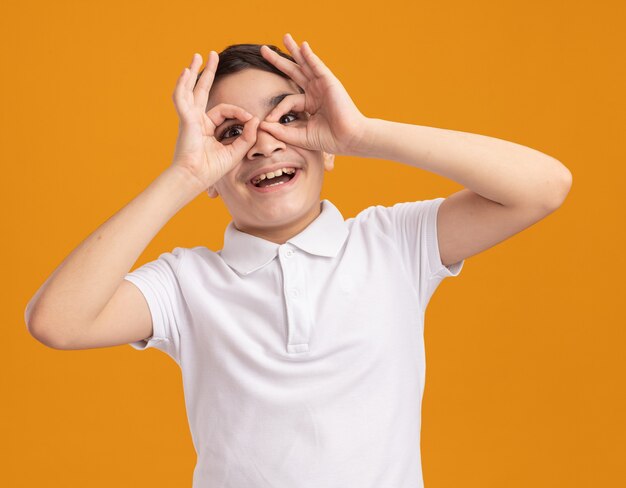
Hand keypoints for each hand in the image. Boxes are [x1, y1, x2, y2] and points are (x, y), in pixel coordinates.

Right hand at [170, 52, 259, 192]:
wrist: (195, 177)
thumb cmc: (211, 169)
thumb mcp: (236, 151)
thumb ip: (247, 136)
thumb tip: (255, 119)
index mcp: (207, 128)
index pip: (226, 111)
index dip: (241, 113)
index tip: (252, 120)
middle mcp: (197, 120)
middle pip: (203, 91)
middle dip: (209, 73)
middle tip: (213, 55)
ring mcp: (190, 118)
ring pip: (192, 89)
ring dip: (195, 72)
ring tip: (199, 55)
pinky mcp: (185, 119)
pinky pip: (182, 98)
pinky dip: (183, 84)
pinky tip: (186, 71)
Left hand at [258, 33, 368, 156]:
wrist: (347, 139)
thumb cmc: (327, 139)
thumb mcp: (299, 136)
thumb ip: (280, 131)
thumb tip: (262, 124)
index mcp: (309, 104)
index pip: (288, 101)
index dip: (277, 110)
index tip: (268, 122)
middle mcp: (315, 91)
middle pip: (294, 72)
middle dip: (279, 61)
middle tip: (264, 50)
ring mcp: (322, 85)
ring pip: (305, 64)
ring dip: (294, 50)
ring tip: (285, 37)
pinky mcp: (329, 82)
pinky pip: (317, 66)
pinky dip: (310, 56)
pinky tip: (303, 46)